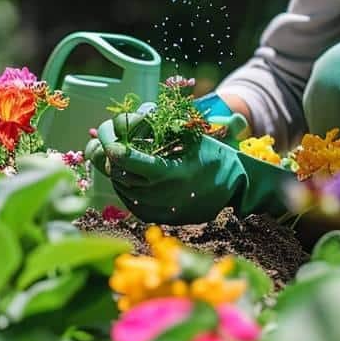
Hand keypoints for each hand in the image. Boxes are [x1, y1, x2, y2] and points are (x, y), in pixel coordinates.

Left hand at [85, 113, 290, 223]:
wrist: (235, 186)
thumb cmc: (213, 155)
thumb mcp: (191, 137)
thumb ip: (161, 130)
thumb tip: (126, 123)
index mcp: (171, 172)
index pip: (129, 161)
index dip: (113, 147)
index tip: (107, 136)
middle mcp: (163, 195)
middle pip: (120, 175)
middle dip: (107, 157)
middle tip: (104, 142)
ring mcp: (161, 209)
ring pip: (122, 190)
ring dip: (113, 171)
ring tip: (111, 156)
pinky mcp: (161, 217)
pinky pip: (131, 203)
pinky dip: (124, 187)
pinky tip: (124, 174)